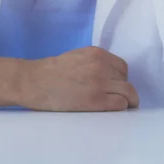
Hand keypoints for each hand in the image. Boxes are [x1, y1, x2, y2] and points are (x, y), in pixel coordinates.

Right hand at [19, 46, 138, 111]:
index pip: (122, 67)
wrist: (35, 81)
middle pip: (126, 79)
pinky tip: (112, 109)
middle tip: (117, 97)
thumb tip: (108, 73)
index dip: (120, 77)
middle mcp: (101, 65)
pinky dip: (120, 107)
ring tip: (123, 107)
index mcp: (96, 53)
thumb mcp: (76, 56)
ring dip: (128, 100)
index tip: (116, 85)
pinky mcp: (97, 100)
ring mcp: (100, 83)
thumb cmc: (51, 71)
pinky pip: (120, 104)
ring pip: (128, 92)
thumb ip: (94, 61)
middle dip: (123, 88)